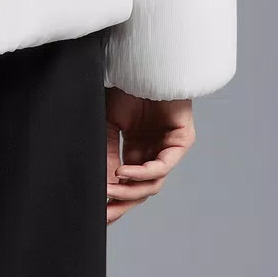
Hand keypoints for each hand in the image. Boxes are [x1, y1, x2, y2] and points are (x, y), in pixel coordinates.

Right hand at [104, 89, 194, 223]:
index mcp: (137, 149)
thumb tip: (100, 184)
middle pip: (141, 189)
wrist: (143, 61)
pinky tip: (123, 172)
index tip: (95, 212)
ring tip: (110, 190)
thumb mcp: (108, 123)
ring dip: (130, 190)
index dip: (113, 198)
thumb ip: (106, 153)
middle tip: (103, 215)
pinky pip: (162, 166)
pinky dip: (142, 173)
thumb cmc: (126, 86)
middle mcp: (154, 151)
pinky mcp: (181, 141)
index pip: (127, 182)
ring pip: (153, 183)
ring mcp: (169, 147)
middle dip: (122, 203)